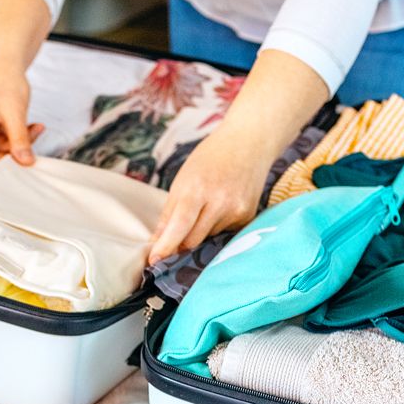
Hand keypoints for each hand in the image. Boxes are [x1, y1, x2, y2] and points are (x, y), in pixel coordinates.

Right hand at [0, 66, 43, 167]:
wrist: (11, 66)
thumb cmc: (5, 81)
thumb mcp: (14, 112)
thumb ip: (19, 138)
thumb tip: (26, 162)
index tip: (7, 161)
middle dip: (9, 152)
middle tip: (27, 149)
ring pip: (3, 149)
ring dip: (21, 143)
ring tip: (36, 129)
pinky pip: (11, 141)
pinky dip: (24, 137)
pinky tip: (36, 127)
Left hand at [148, 125, 270, 263]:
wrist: (249, 142)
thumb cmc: (209, 159)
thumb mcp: (182, 180)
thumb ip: (169, 214)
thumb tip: (156, 242)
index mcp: (197, 189)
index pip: (179, 226)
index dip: (166, 246)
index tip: (154, 261)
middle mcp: (220, 202)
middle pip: (193, 240)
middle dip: (180, 244)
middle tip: (173, 240)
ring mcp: (236, 210)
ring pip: (208, 238)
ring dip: (200, 232)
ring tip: (206, 208)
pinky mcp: (248, 216)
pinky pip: (224, 233)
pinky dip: (216, 227)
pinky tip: (221, 208)